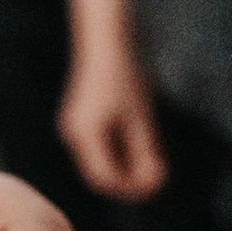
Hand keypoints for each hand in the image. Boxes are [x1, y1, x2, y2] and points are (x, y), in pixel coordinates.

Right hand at [58, 0, 165, 201]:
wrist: (107, 41)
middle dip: (129, 181)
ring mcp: (75, 129)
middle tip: (158, 175)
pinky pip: (100, 150)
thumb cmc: (125, 75)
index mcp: (84, 134)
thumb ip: (146, 152)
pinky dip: (120, 155)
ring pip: (100, 163)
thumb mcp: (141, 116)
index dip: (130, 189)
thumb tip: (154, 184)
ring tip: (153, 160)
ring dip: (125, 168)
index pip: (105, 179)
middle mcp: (73, 134)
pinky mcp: (81, 122)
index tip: (157, 184)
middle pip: (101, 175)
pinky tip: (141, 145)